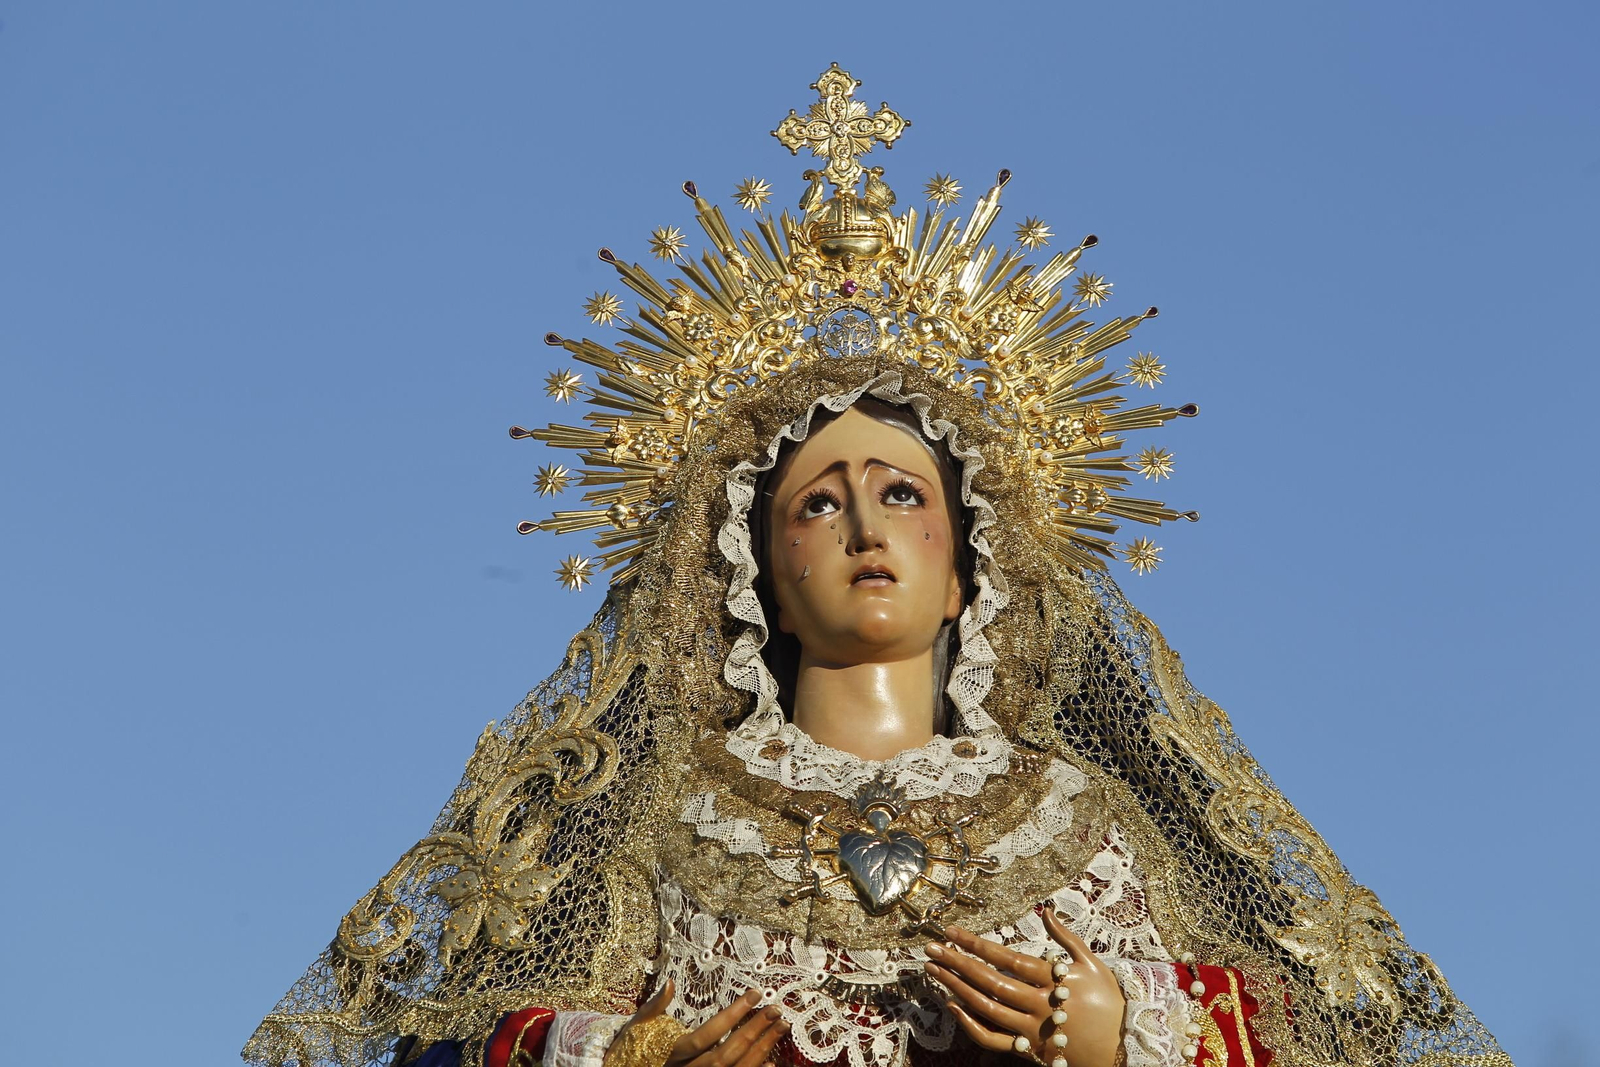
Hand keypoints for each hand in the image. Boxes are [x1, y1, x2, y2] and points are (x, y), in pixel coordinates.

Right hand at [607, 980, 789, 1066]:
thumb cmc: (632, 1048)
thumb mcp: (638, 1026)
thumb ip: (655, 1006)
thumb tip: (668, 982)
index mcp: (670, 1053)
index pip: (706, 1035)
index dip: (732, 1016)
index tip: (754, 995)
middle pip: (725, 1055)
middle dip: (753, 1032)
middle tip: (775, 1010)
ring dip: (761, 1050)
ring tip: (780, 1028)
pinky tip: (771, 1060)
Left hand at [922, 907, 1124, 1066]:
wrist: (1125, 1047)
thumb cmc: (1110, 1002)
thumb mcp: (1092, 964)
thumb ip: (1066, 937)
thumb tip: (1046, 910)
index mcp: (1055, 979)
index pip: (1008, 958)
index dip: (978, 945)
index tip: (953, 932)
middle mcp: (1040, 1004)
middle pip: (991, 981)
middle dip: (957, 963)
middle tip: (931, 949)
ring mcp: (1032, 1029)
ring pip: (987, 1008)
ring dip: (957, 988)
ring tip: (934, 971)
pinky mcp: (1029, 1050)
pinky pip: (993, 1040)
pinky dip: (971, 1025)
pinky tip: (953, 1006)